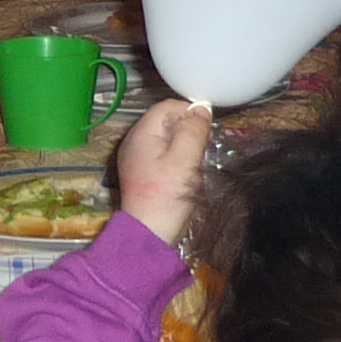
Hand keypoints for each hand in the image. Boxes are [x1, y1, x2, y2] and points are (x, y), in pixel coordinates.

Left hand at [114, 98, 213, 246]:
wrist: (148, 235)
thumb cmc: (167, 196)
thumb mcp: (185, 159)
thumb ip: (193, 131)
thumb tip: (201, 108)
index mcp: (141, 133)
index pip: (168, 107)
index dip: (190, 113)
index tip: (206, 132)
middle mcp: (134, 142)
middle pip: (167, 122)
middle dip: (188, 132)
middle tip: (202, 152)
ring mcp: (135, 158)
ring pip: (166, 140)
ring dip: (184, 149)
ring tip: (192, 168)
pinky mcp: (141, 173)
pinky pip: (162, 156)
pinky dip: (176, 162)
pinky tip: (183, 178)